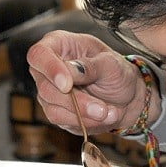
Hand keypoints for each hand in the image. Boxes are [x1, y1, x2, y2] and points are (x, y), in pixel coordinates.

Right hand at [26, 30, 160, 134]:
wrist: (126, 96)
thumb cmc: (116, 72)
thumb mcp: (111, 63)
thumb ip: (90, 66)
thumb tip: (70, 70)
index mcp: (59, 44)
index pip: (39, 54)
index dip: (50, 69)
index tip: (67, 85)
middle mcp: (48, 68)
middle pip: (45, 87)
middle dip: (77, 102)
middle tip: (102, 109)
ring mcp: (49, 91)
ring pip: (52, 108)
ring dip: (83, 115)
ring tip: (109, 113)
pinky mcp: (56, 111)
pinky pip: (62, 121)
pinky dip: (84, 122)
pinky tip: (103, 118)